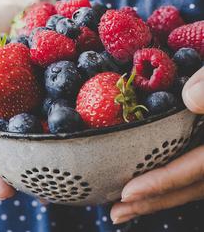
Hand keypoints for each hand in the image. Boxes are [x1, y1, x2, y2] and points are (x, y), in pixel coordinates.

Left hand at [111, 66, 203, 223]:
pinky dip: (170, 185)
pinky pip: (195, 176)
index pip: (198, 168)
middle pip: (192, 188)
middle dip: (153, 201)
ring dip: (158, 199)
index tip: (128, 192)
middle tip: (116, 212)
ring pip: (194, 187)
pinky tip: (148, 187)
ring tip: (123, 209)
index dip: (163, 182)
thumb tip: (189, 99)